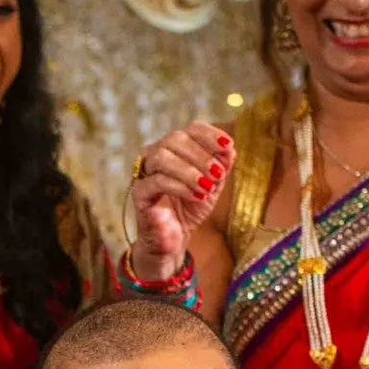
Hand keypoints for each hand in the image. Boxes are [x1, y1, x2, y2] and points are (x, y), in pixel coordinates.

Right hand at [127, 122, 233, 282]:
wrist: (173, 239)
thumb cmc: (190, 208)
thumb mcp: (213, 186)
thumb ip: (221, 167)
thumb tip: (229, 150)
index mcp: (176, 148)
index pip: (191, 129)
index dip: (210, 134)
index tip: (228, 146)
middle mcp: (156, 154)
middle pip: (175, 138)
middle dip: (201, 155)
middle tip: (218, 173)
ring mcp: (145, 172)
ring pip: (162, 157)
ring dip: (189, 171)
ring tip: (206, 187)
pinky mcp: (139, 193)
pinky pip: (156, 181)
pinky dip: (180, 187)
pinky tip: (196, 196)